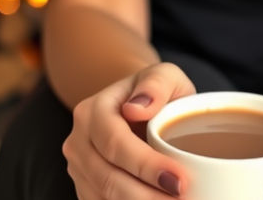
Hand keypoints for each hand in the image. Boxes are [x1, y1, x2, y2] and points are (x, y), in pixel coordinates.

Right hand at [62, 63, 194, 198]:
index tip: (179, 180)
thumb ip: (156, 83)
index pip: (115, 143)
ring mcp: (79, 169)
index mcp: (92, 112)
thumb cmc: (155, 92)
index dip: (146, 165)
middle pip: (108, 178)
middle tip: (183, 199)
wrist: (136, 108)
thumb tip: (137, 108)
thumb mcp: (165, 75)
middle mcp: (78, 142)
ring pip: (105, 198)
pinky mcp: (87, 189)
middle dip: (147, 196)